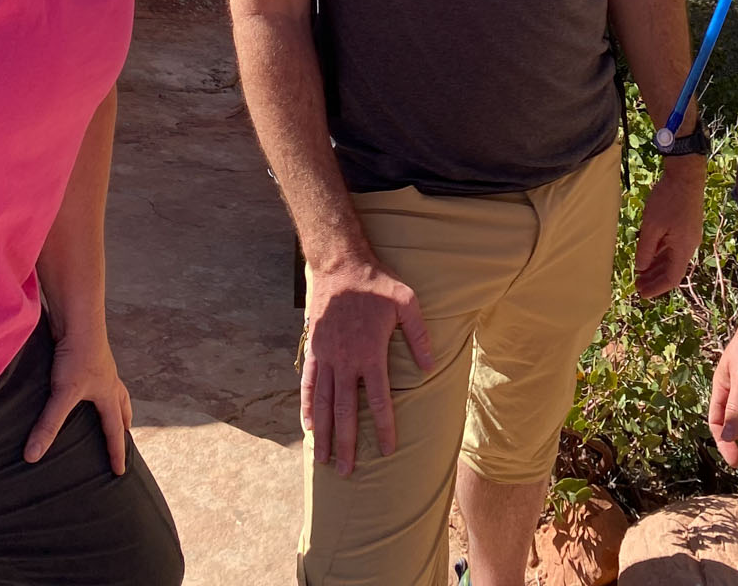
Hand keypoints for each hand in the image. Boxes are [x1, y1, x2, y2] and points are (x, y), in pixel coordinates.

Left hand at [24, 327, 131, 475]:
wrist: (79, 316)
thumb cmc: (76, 354)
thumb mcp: (62, 393)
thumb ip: (48, 425)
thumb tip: (32, 457)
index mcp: (107, 392)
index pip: (114, 428)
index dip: (116, 450)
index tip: (120, 471)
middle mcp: (108, 379)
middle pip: (122, 404)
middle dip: (123, 421)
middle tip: (127, 432)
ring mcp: (100, 364)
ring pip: (113, 387)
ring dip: (115, 400)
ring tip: (109, 407)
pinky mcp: (87, 353)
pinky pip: (98, 374)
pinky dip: (98, 384)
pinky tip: (85, 382)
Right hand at [302, 256, 432, 476]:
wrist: (339, 264)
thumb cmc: (376, 283)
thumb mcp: (406, 301)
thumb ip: (418, 335)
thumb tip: (430, 367)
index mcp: (370, 353)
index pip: (378, 400)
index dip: (383, 427)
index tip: (387, 450)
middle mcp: (346, 361)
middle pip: (345, 411)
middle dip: (347, 443)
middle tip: (346, 472)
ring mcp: (327, 356)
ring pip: (324, 403)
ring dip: (324, 433)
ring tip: (324, 459)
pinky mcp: (314, 349)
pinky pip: (308, 384)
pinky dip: (307, 406)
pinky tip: (308, 426)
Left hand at [633, 157, 705, 298]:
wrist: (686, 175)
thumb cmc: (668, 199)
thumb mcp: (652, 226)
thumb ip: (646, 249)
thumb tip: (641, 268)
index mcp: (683, 248)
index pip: (671, 278)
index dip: (656, 288)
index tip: (642, 293)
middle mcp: (689, 245)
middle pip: (672, 270)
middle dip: (654, 279)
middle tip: (637, 285)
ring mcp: (689, 236)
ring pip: (672, 258)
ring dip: (656, 267)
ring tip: (640, 273)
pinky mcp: (686, 226)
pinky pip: (673, 247)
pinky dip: (661, 254)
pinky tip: (649, 254)